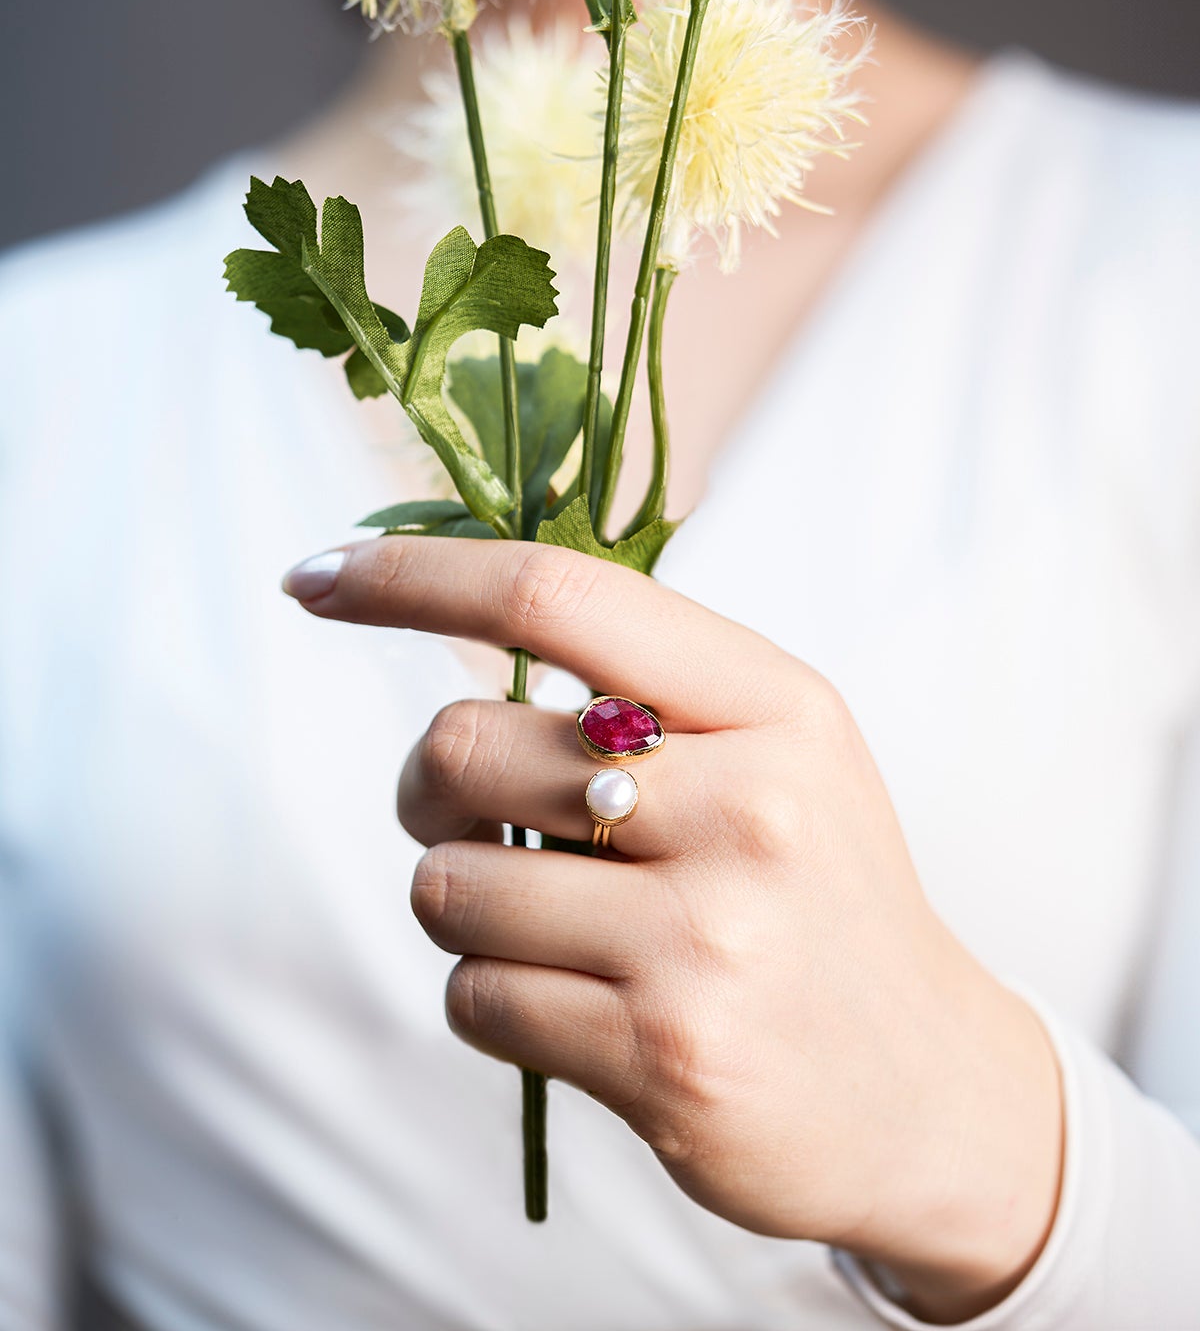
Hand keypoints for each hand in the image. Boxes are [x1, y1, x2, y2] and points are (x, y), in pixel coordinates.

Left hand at [284, 537, 1063, 1321]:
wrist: (930, 1096)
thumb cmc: (820, 898)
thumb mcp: (782, 751)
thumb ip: (649, 686)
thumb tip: (446, 611)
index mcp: (775, 704)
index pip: (555, 594)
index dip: (413, 575)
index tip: (315, 575)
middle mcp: (749, 805)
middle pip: (466, 745)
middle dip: (429, 786)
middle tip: (473, 819)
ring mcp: (707, 935)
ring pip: (447, 884)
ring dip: (463, 905)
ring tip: (552, 927)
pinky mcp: (662, 1053)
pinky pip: (473, 996)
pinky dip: (490, 997)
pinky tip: (576, 1005)